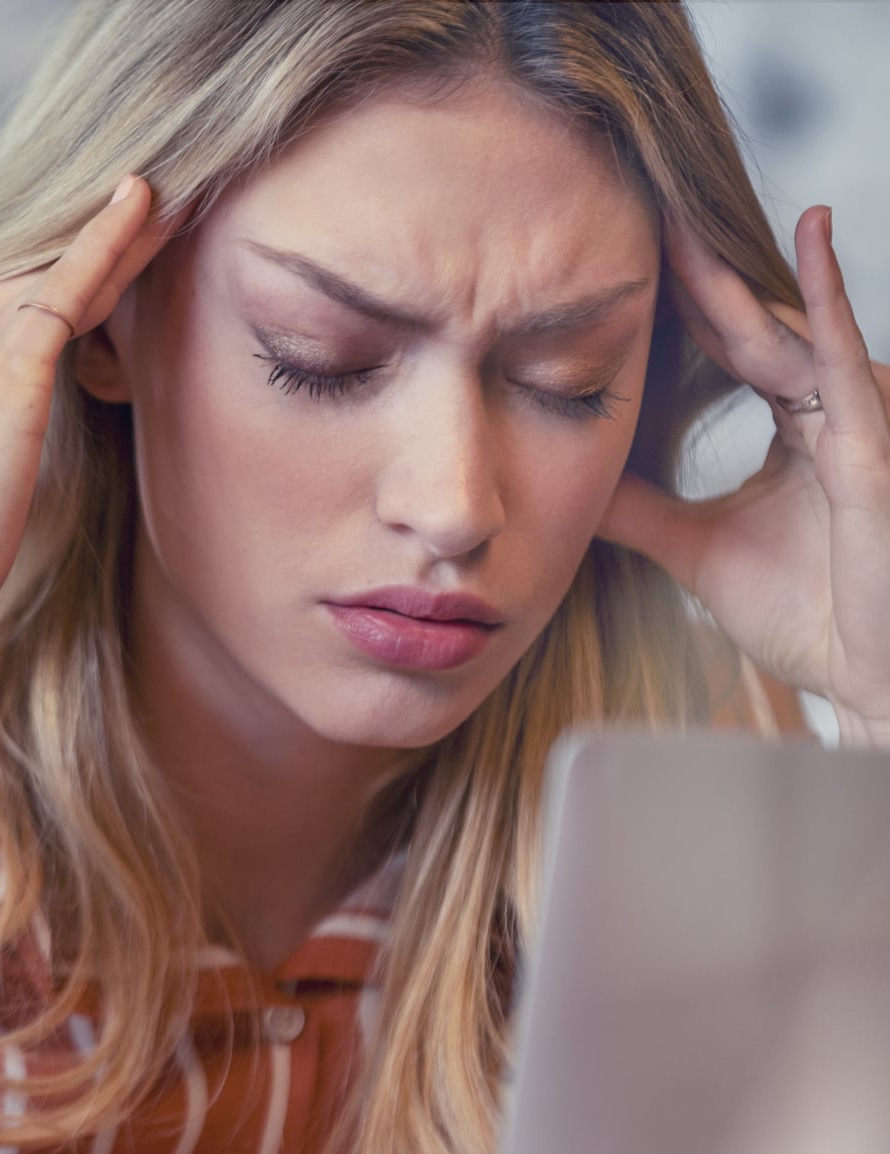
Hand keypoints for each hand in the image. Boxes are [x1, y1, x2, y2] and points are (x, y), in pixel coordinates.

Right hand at [0, 173, 171, 674]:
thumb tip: (12, 461)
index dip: (51, 284)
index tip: (100, 265)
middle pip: (16, 279)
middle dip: (83, 248)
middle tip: (153, 202)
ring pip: (45, 277)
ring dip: (111, 238)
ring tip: (171, 200)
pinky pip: (63, 290)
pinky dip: (108, 243)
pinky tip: (146, 203)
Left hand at [595, 205, 889, 746]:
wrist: (867, 679)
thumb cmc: (808, 615)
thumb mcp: (694, 549)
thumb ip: (639, 510)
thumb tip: (572, 481)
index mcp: (794, 426)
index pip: (728, 344)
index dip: (678, 297)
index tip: (620, 247)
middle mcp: (829, 408)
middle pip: (749, 320)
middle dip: (696, 263)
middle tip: (636, 197)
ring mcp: (858, 418)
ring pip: (785, 325)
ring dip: (734, 270)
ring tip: (678, 209)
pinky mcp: (874, 441)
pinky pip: (846, 353)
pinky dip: (826, 293)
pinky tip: (809, 231)